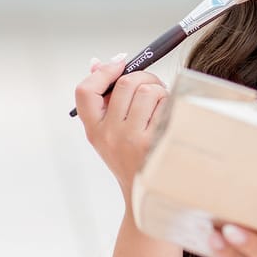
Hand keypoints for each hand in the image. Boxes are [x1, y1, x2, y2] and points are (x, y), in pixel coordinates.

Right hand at [73, 55, 167, 200]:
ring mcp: (134, 140)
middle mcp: (111, 135)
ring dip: (160, 90)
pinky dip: (171, 103)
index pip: (85, 91)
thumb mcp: (108, 132)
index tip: (119, 63)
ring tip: (161, 103)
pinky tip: (170, 115)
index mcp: (94, 130)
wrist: (147, 193)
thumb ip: (103, 98)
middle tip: (151, 84)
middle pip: (126, 83)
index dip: (103, 71)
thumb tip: (98, 63)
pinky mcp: (157, 142)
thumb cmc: (129, 156)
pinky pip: (167, 105)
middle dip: (143, 77)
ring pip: (149, 91)